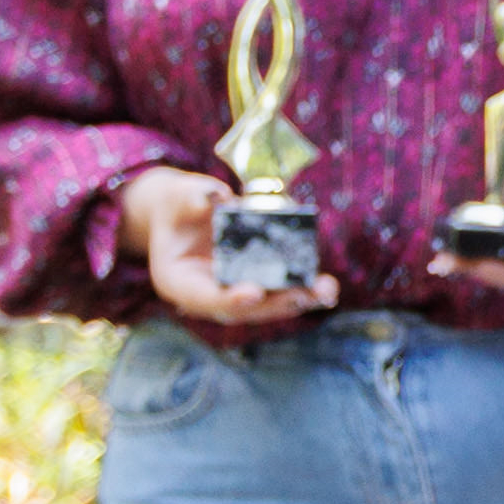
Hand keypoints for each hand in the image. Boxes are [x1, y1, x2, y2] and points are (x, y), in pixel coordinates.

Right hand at [121, 165, 329, 326]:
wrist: (184, 211)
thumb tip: (220, 196)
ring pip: (264, 305)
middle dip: (274, 304)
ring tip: (325, 291)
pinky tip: (326, 287)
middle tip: (304, 296)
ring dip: (297, 300)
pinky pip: (277, 291)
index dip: (228, 298)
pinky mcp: (252, 283)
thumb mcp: (180, 194)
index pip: (203, 297)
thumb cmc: (178, 203)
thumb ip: (195, 197)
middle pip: (241, 309)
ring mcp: (230, 291)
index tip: (254, 293)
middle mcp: (206, 293)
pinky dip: (302, 290)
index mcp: (177, 280)